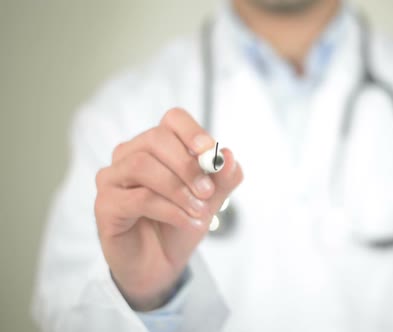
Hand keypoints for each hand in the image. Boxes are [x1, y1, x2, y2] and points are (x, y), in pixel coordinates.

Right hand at [94, 108, 242, 310]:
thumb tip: (230, 156)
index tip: (211, 154)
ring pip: (142, 165)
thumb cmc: (181, 222)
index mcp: (156, 145)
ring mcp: (112, 178)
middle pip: (156, 139)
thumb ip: (223, 178)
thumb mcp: (211, 199)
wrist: (161, 264)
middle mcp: (129, 154)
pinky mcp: (105, 204)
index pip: (172, 119)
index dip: (193, 131)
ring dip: (178, 189)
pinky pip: (138, 198)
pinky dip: (170, 210)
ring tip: (199, 211)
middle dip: (187, 165)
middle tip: (207, 192)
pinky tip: (188, 222)